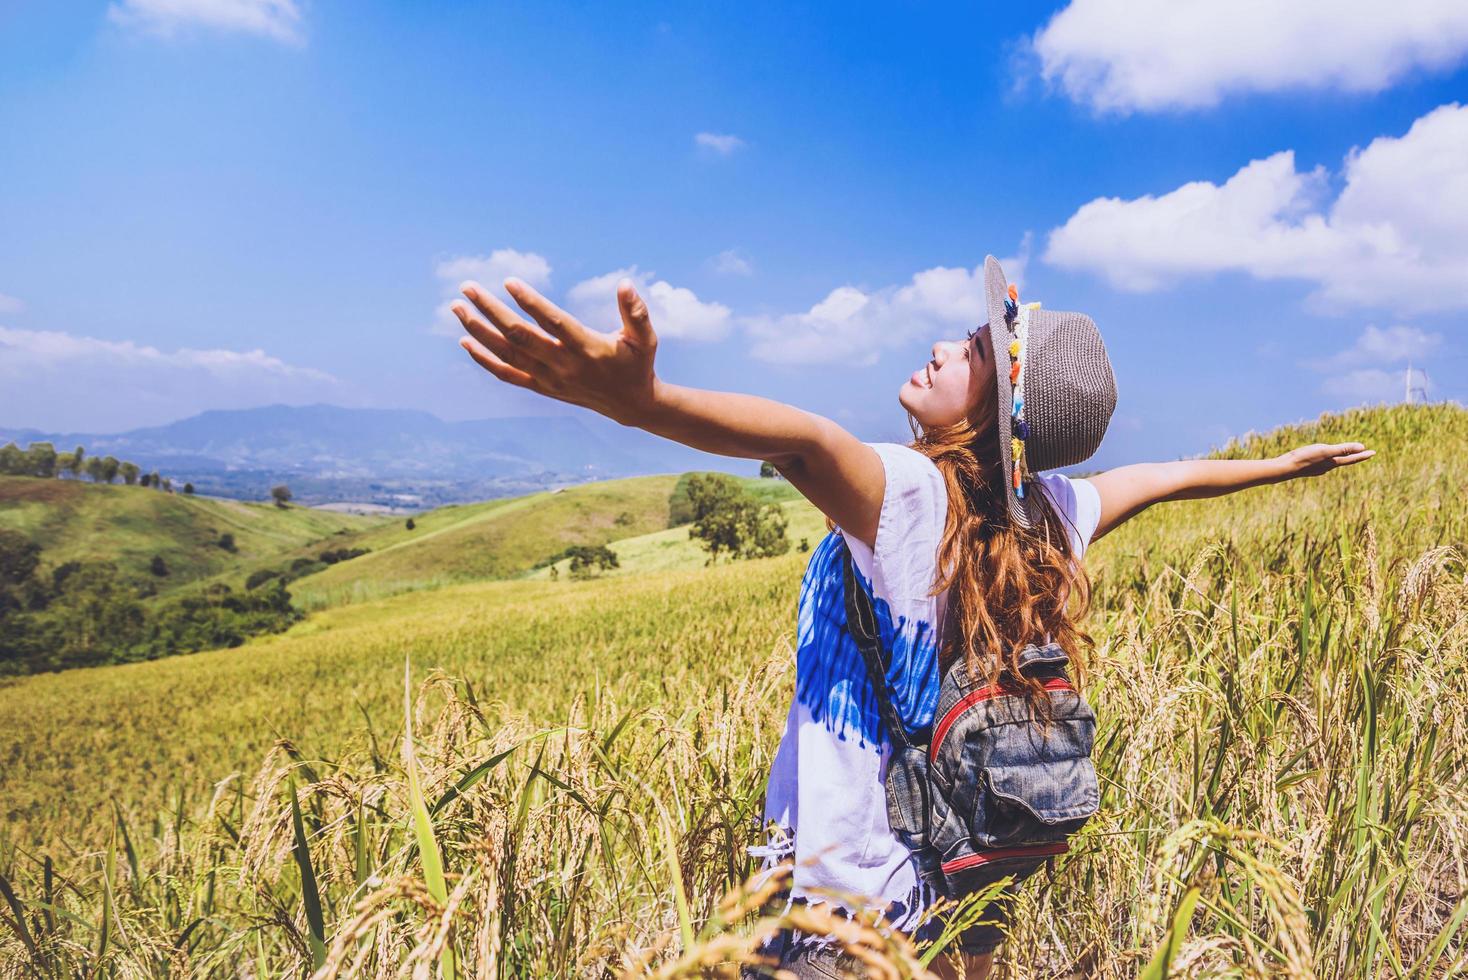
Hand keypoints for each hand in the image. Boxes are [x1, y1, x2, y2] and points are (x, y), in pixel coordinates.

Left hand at [451, 277, 659, 425]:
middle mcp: (563, 365)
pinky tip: (465, 341)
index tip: (508, 281)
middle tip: (468, 286)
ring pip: (507, 354)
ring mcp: (549, 379)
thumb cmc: (637, 363)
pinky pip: (507, 374)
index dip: (530, 302)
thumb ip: (635, 311)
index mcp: (587, 348)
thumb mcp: (645, 337)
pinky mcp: (542, 388)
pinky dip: (484, 359)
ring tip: (457, 307)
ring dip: (479, 331)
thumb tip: (624, 283)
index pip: (552, 323)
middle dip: (490, 310)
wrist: (631, 405)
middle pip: (519, 336)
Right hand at [1279, 442, 1375, 477]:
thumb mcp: (1326, 451)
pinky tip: (1323, 458)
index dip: (1363, 455)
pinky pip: (1323, 462)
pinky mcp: (1309, 466)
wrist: (1285, 468)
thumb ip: (1343, 449)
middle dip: (1354, 457)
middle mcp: (1327, 466)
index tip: (1373, 452)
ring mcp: (1318, 467)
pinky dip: (1328, 458)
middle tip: (1364, 454)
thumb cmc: (1305, 458)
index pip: (1352, 458)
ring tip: (1345, 455)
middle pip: (1345, 461)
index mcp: (1333, 462)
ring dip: (1341, 458)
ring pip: (1333, 462)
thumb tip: (1362, 448)